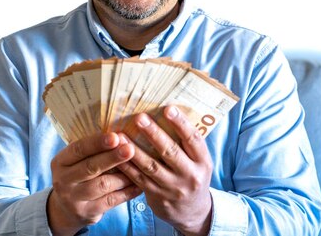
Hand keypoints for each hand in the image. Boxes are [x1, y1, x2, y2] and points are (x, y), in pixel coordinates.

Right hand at [48, 132, 142, 235]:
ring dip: (124, 175)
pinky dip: (127, 192)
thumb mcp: (76, 161)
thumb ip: (93, 149)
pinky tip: (139, 185)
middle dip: (112, 157)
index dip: (97, 143)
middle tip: (130, 149)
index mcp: (60, 162)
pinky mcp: (86, 212)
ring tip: (139, 166)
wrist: (65, 209)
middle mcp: (63, 180)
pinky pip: (111, 201)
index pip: (78, 149)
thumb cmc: (78, 175)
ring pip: (103, 185)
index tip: (116, 136)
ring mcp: (73, 199)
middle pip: (91, 167)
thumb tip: (121, 133)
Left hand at [117, 106, 213, 235]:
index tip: (168, 108)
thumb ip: (187, 144)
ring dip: (134, 150)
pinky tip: (116, 155)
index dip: (181, 124)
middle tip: (140, 118)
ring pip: (151, 166)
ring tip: (121, 135)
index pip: (193, 139)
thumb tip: (168, 113)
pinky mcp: (157, 197)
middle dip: (154, 134)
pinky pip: (140, 179)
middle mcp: (190, 175)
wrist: (193, 212)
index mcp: (203, 162)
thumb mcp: (199, 162)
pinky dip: (127, 167)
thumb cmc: (193, 176)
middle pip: (170, 152)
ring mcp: (173, 188)